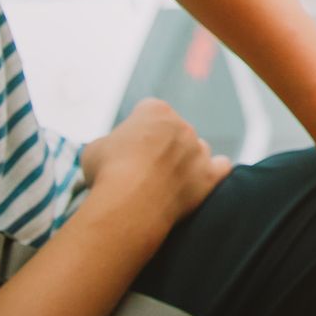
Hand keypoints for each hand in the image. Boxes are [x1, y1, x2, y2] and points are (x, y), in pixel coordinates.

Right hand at [79, 98, 231, 238]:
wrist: (128, 205)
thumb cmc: (108, 174)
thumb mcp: (94, 149)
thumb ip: (108, 143)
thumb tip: (108, 151)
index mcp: (155, 111)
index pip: (148, 111)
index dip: (136, 129)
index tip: (127, 147)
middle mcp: (181, 125)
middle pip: (174, 131)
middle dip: (161, 146)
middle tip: (142, 170)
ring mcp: (198, 150)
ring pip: (195, 149)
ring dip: (185, 160)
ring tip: (164, 182)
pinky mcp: (209, 176)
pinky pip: (222, 167)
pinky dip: (215, 171)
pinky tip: (205, 177)